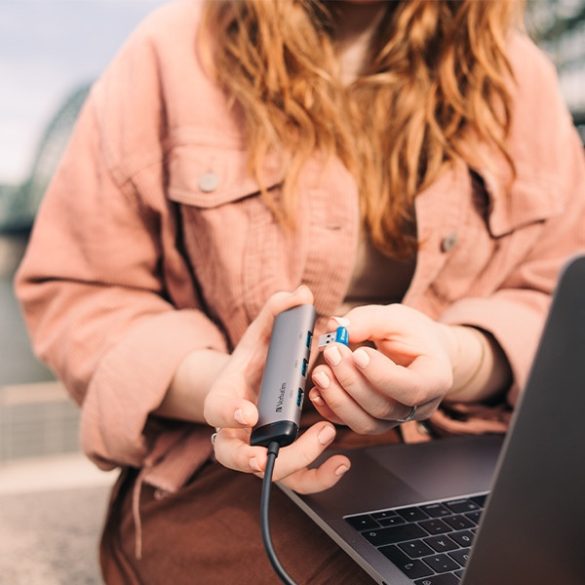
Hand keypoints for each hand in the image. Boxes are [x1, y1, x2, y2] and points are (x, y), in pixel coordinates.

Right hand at [203, 286, 350, 492]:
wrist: (255, 382)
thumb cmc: (258, 359)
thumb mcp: (264, 332)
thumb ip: (277, 313)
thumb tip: (300, 294)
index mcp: (226, 396)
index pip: (216, 409)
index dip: (228, 414)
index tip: (248, 414)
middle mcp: (236, 430)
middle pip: (234, 455)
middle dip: (254, 456)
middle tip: (280, 442)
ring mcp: (258, 447)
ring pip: (268, 472)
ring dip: (297, 462)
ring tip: (327, 435)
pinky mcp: (282, 457)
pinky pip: (295, 478)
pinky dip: (318, 477)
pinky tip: (342, 463)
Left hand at [309, 304, 454, 433]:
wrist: (422, 352)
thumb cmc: (414, 335)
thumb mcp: (397, 317)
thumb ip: (368, 319)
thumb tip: (337, 327)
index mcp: (436, 378)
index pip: (411, 388)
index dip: (380, 375)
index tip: (357, 353)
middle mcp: (420, 406)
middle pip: (384, 408)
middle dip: (352, 382)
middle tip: (331, 353)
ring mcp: (397, 419)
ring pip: (366, 423)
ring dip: (338, 399)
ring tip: (321, 373)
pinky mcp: (376, 421)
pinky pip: (352, 425)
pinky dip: (331, 411)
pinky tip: (318, 391)